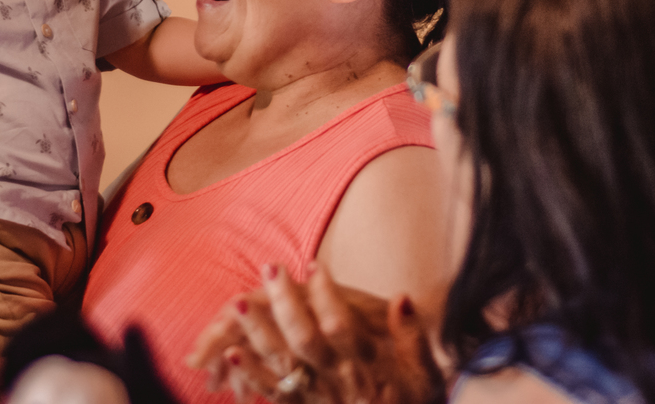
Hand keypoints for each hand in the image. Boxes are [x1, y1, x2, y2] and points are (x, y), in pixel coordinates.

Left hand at [187, 263, 443, 403]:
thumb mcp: (424, 371)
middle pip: (304, 338)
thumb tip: (401, 298)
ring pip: (281, 362)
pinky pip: (271, 393)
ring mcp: (316, 396)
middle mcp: (337, 380)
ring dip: (257, 332)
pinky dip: (250, 375)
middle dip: (285, 301)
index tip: (314, 264)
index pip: (342, 325)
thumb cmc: (412, 399)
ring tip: (237, 302)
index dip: (326, 294)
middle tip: (270, 266)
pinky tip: (230, 353)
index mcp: (367, 365)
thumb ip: (412, 335)